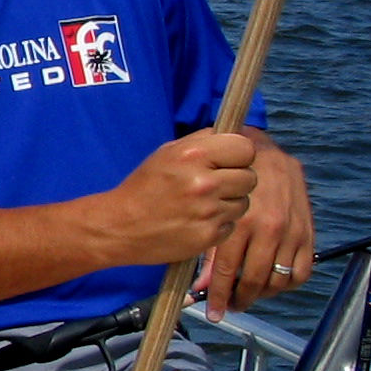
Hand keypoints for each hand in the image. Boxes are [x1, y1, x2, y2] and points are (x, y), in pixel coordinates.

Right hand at [94, 128, 256, 271]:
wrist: (120, 226)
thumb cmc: (144, 187)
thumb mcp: (167, 153)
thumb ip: (203, 142)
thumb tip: (235, 135)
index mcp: (193, 155)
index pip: (245, 148)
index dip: (237, 155)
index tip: (225, 162)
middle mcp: (204, 182)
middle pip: (250, 177)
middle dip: (235, 181)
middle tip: (212, 186)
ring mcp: (208, 211)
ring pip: (244, 202)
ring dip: (228, 203)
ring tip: (202, 205)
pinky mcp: (209, 235)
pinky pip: (232, 224)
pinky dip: (218, 223)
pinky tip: (197, 221)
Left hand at [197, 128, 313, 319]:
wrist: (260, 152)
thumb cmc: (225, 179)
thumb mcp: (210, 207)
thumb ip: (208, 247)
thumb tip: (201, 287)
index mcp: (240, 221)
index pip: (228, 271)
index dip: (219, 296)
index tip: (214, 313)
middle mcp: (269, 228)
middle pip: (254, 280)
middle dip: (240, 299)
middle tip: (230, 307)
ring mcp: (292, 231)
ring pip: (279, 280)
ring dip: (262, 295)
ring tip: (248, 297)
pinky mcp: (308, 231)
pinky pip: (303, 271)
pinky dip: (288, 284)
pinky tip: (273, 284)